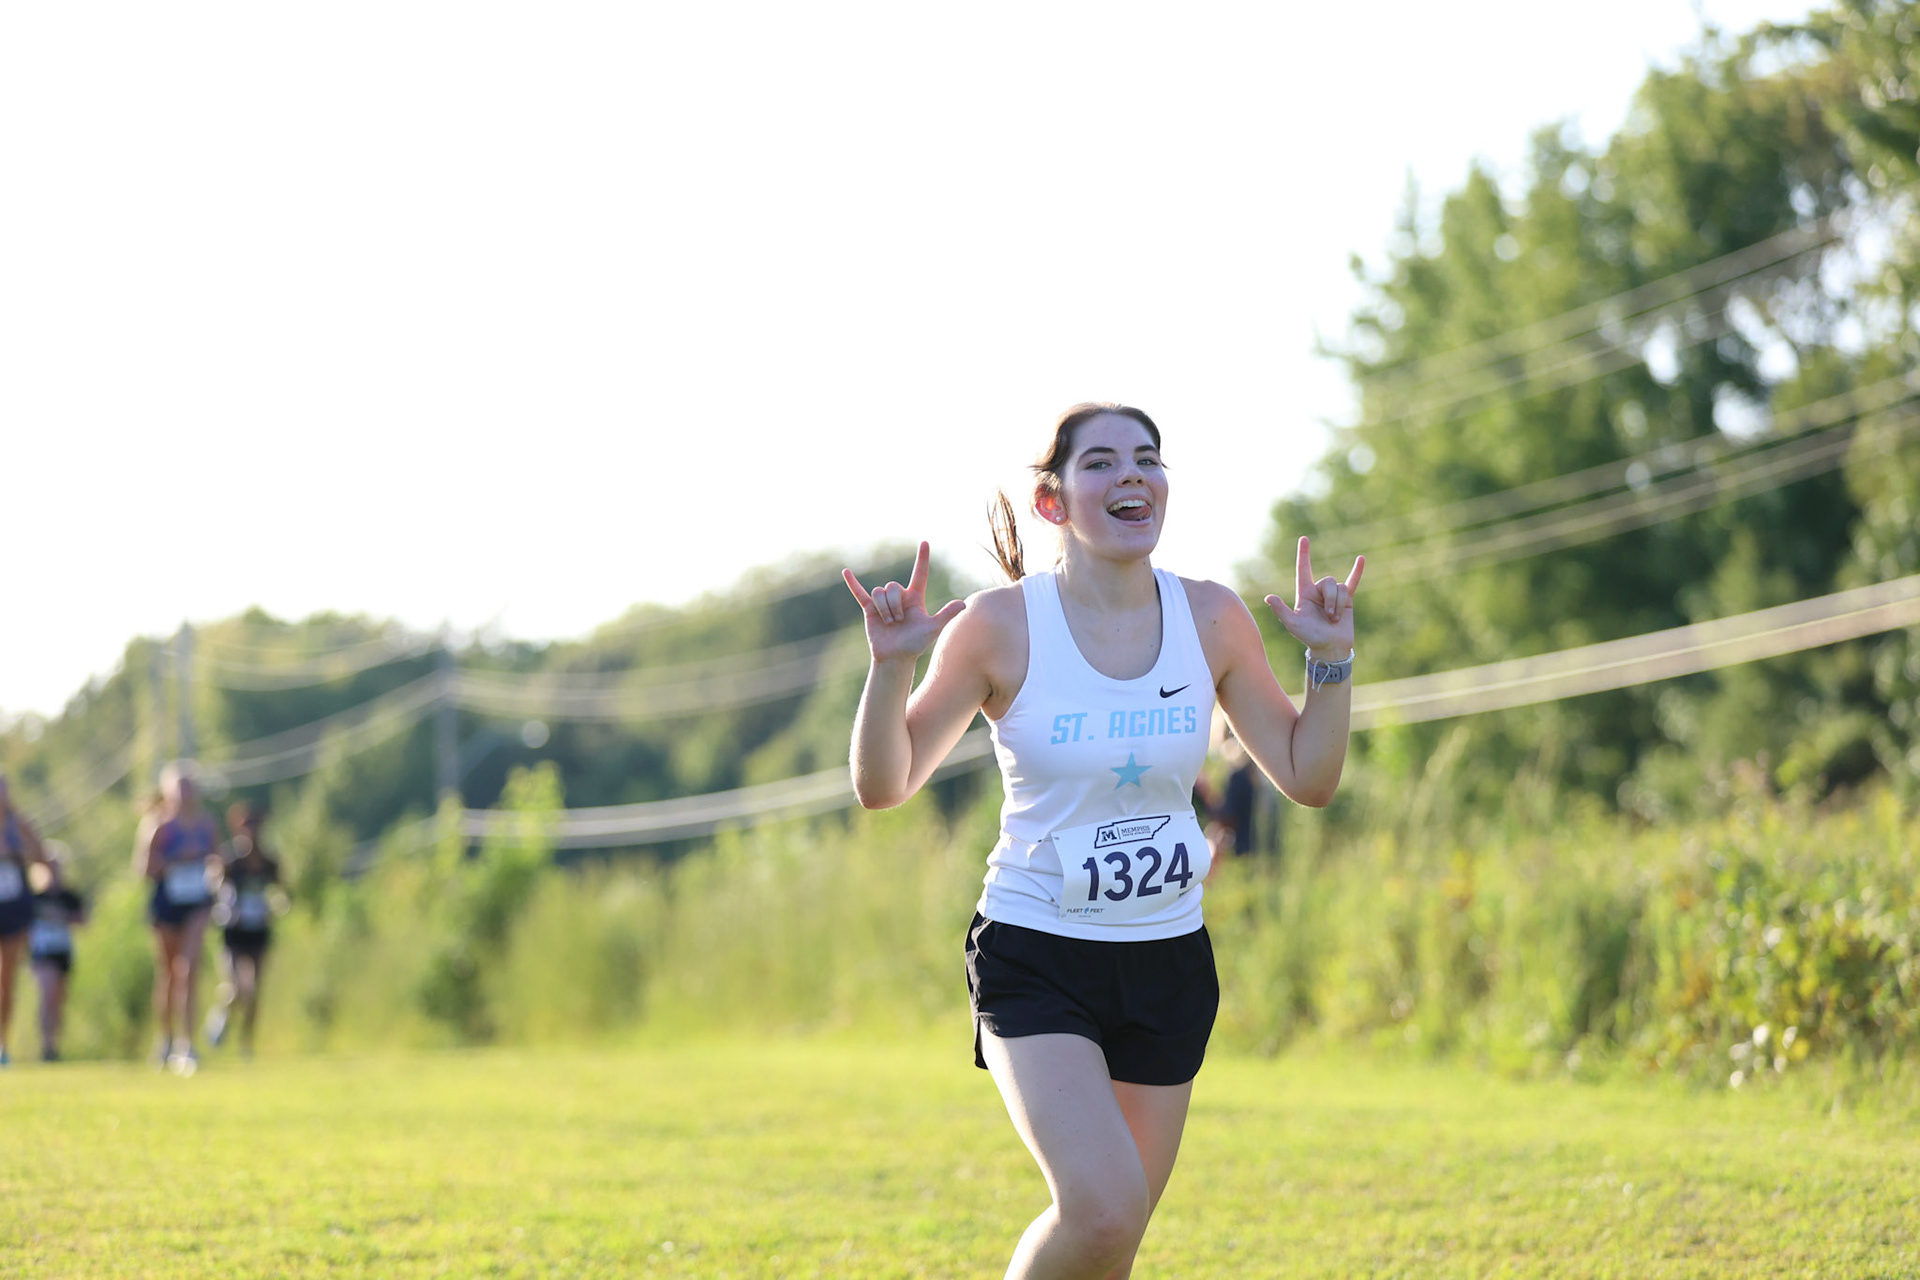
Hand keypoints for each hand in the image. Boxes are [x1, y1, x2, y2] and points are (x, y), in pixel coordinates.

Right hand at [843, 541, 966, 665]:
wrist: (895, 657)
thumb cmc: (915, 644)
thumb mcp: (932, 629)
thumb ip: (946, 615)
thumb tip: (964, 604)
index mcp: (915, 598)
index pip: (920, 573)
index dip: (922, 558)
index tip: (925, 542)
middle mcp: (900, 597)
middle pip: (893, 587)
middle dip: (895, 604)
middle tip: (899, 621)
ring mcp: (884, 603)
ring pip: (880, 592)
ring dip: (884, 609)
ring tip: (889, 623)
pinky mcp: (870, 609)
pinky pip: (860, 593)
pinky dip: (852, 583)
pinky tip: (845, 572)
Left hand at [1264, 536, 1363, 659]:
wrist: (1330, 648)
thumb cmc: (1309, 637)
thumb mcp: (1293, 625)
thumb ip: (1281, 610)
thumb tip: (1269, 597)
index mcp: (1305, 594)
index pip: (1303, 570)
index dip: (1304, 555)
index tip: (1304, 538)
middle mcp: (1318, 592)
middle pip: (1328, 582)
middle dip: (1331, 599)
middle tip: (1329, 617)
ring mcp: (1333, 595)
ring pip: (1340, 588)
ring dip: (1339, 605)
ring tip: (1335, 619)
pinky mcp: (1347, 600)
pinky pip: (1352, 582)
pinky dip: (1357, 571)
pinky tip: (1361, 559)